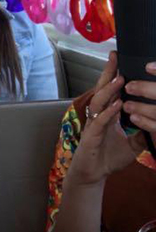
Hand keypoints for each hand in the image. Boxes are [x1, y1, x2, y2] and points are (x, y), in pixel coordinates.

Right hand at [69, 52, 147, 186]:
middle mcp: (97, 115)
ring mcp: (92, 124)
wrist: (92, 175)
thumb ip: (142, 132)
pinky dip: (107, 113)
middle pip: (101, 89)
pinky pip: (99, 122)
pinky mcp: (90, 137)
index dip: (113, 74)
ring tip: (120, 78)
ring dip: (110, 90)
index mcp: (106, 114)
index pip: (110, 90)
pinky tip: (116, 106)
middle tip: (114, 56)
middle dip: (108, 73)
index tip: (120, 59)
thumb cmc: (108, 158)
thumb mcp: (133, 144)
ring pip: (99, 102)